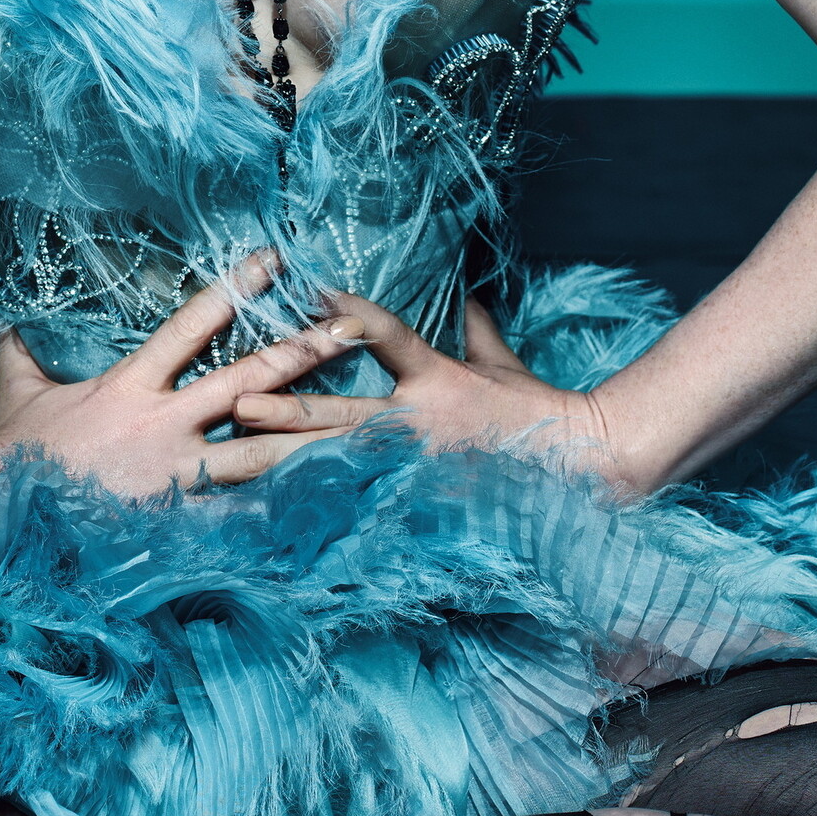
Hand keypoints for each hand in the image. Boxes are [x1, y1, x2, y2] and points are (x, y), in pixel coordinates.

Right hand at [0, 254, 367, 495]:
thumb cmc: (13, 451)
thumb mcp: (18, 392)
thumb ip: (20, 355)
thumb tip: (3, 324)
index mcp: (133, 383)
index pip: (195, 323)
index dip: (238, 288)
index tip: (278, 259)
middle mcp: (165, 421)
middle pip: (249, 379)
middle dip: (304, 352)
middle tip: (355, 328)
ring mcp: (177, 473)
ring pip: (261, 448)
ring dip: (313, 433)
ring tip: (363, 423)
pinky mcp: (180, 521)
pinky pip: (244, 515)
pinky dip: (284, 511)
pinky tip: (325, 507)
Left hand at [232, 294, 624, 482]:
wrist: (583, 465)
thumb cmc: (539, 410)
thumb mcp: (501, 363)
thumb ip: (476, 329)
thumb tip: (468, 294)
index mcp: (436, 377)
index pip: (386, 333)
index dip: (348, 310)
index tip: (309, 291)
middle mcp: (416, 423)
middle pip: (337, 414)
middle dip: (283, 411)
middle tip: (234, 402)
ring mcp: (414, 470)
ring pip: (336, 468)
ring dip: (281, 470)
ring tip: (235, 467)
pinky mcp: (418, 507)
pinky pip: (360, 511)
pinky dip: (320, 516)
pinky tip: (279, 524)